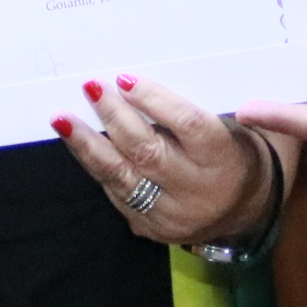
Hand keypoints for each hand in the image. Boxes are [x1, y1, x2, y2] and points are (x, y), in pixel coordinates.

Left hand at [52, 73, 289, 244]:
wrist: (243, 209)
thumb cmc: (228, 150)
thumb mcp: (224, 126)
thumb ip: (185, 109)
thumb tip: (132, 78)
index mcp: (221, 157)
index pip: (187, 125)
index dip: (154, 100)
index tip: (124, 78)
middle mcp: (196, 189)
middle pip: (148, 152)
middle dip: (114, 118)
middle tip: (90, 87)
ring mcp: (172, 215)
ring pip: (122, 178)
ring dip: (88, 145)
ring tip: (62, 119)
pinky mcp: (151, 228)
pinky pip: (117, 194)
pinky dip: (96, 165)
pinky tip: (77, 143)